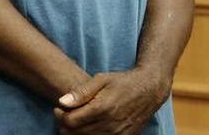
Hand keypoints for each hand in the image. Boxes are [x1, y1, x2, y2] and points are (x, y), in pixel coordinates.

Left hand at [53, 68, 169, 134]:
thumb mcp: (101, 79)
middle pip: (76, 133)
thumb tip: (61, 102)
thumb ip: (81, 92)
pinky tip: (89, 126)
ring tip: (76, 120)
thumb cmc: (122, 82)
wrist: (149, 91)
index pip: (70, 121)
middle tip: (65, 114)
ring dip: (77, 132)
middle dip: (65, 125)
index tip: (59, 108)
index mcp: (102, 108)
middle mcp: (110, 124)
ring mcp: (118, 134)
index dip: (60, 115)